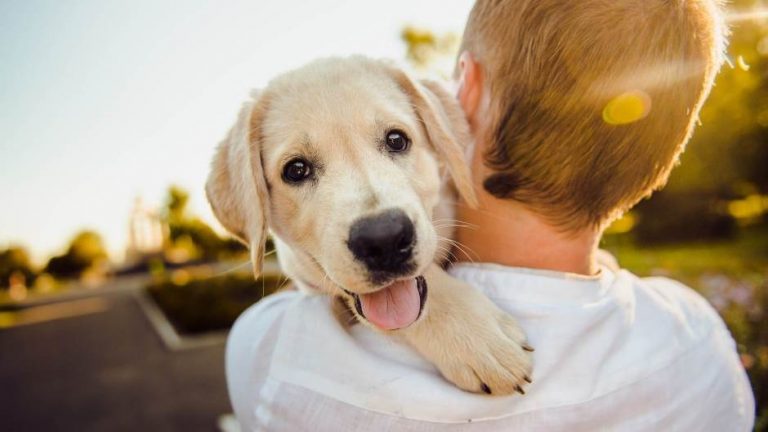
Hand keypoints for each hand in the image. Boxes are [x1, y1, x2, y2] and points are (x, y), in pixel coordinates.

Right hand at [398, 264, 533, 394]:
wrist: (419, 301)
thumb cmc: (454, 298)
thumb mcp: (488, 306)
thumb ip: (508, 326)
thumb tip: (525, 348)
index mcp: (494, 329)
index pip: (520, 359)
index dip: (525, 365)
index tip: (522, 363)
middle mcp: (482, 348)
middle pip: (510, 376)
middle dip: (516, 379)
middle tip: (514, 377)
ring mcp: (465, 360)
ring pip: (493, 385)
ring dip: (500, 386)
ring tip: (498, 381)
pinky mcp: (449, 368)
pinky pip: (470, 386)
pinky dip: (479, 385)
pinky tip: (480, 381)